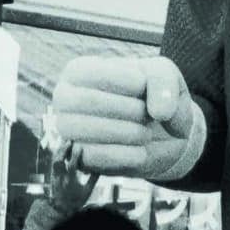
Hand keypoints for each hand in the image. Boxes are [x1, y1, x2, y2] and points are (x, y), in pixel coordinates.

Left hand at [47, 145, 96, 214]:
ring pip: (54, 160)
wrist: (61, 209)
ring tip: (65, 142)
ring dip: (59, 150)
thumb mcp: (87, 191)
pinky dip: (57, 155)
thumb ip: (93, 180)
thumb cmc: (76, 201)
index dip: (75, 156)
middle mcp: (61, 178)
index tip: (79, 147)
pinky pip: (53, 163)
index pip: (72, 166)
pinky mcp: (53, 176)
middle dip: (63, 150)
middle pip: (59, 161)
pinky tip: (61, 150)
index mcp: (70, 182)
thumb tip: (99, 169)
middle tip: (69, 141)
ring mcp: (55, 176)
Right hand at [50, 54, 204, 181]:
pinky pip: (95, 158)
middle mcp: (65, 98)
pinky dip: (126, 155)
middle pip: (87, 101)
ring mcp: (68, 131)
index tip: (145, 87)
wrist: (164, 135)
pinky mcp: (80, 159)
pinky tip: (141, 151)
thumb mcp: (165, 75)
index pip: (93, 73)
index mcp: (78, 71)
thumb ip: (163, 81)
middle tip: (148, 114)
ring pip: (87, 131)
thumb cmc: (155, 96)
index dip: (127, 82)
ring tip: (145, 132)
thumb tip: (160, 111)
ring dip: (128, 133)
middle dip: (129, 109)